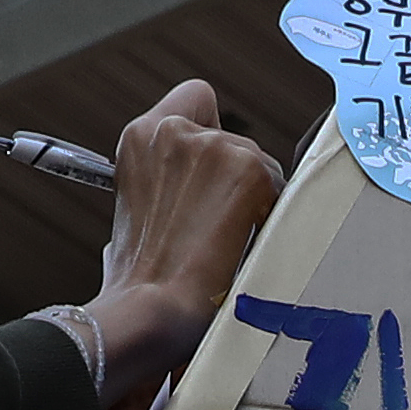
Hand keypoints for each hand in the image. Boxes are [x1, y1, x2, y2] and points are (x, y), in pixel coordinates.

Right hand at [82, 78, 279, 403]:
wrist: (148, 309)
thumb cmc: (138, 281)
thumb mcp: (131, 214)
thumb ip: (160, 185)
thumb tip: (188, 199)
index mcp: (140, 137)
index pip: (195, 99)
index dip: (208, 133)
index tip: (209, 172)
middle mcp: (175, 130)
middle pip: (235, 138)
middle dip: (235, 179)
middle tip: (219, 227)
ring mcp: (214, 146)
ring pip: (260, 163)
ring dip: (253, 201)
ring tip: (227, 245)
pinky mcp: (249, 169)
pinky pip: (279, 187)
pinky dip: (268, 217)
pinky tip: (244, 245)